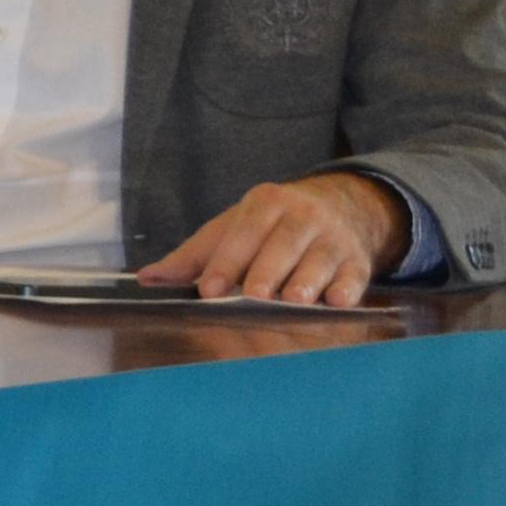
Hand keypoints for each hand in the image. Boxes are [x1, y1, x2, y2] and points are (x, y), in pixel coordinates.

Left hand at [141, 171, 405, 305]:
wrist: (340, 207)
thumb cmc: (271, 227)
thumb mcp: (232, 230)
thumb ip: (193, 257)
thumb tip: (147, 278)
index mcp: (265, 204)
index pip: (244, 230)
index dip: (227, 260)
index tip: (210, 289)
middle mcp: (303, 216)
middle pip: (285, 242)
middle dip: (268, 270)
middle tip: (255, 296)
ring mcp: (334, 238)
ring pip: (321, 258)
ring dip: (307, 281)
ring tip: (294, 301)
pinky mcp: (358, 261)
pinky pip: (355, 275)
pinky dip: (347, 289)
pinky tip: (337, 301)